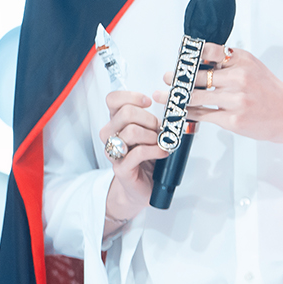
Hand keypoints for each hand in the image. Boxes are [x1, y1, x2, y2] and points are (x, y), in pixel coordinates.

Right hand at [100, 90, 166, 228]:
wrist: (143, 187)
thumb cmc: (147, 158)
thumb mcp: (151, 134)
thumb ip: (154, 120)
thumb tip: (172, 111)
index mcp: (116, 122)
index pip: (113, 100)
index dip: (131, 96)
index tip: (148, 102)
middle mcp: (111, 135)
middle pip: (125, 113)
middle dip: (149, 118)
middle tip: (158, 129)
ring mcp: (114, 152)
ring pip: (131, 131)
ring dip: (152, 135)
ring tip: (160, 143)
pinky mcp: (121, 168)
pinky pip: (138, 153)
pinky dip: (155, 150)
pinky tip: (163, 153)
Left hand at [157, 44, 282, 146]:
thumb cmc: (272, 93)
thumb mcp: (254, 68)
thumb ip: (230, 64)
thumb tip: (201, 64)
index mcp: (242, 61)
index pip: (208, 52)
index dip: (190, 56)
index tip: (179, 59)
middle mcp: (239, 78)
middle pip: (198, 77)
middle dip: (178, 78)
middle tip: (166, 78)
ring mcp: (236, 100)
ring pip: (197, 97)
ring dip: (176, 97)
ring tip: (164, 96)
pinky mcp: (233, 120)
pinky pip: (204, 115)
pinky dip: (189, 113)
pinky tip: (181, 111)